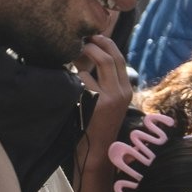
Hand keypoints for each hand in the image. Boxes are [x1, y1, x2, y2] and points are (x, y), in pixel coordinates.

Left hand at [74, 36, 134, 191]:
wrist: (97, 155)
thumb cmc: (96, 129)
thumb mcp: (107, 104)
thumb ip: (103, 84)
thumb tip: (87, 58)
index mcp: (126, 90)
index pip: (119, 58)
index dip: (106, 44)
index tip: (92, 36)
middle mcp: (122, 91)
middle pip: (111, 56)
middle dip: (95, 43)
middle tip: (80, 38)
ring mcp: (110, 97)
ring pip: (98, 63)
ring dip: (82, 55)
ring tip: (69, 53)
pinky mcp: (96, 103)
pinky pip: (83, 79)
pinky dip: (73, 74)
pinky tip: (64, 75)